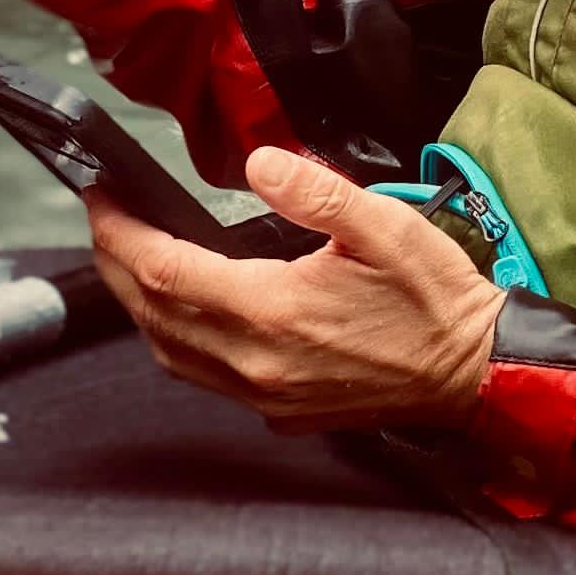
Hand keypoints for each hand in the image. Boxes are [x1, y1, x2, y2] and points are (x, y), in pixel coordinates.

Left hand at [87, 146, 504, 431]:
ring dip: (140, 306)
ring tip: (133, 261)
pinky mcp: (279, 411)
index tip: (103, 199)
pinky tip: (184, 311)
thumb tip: (258, 163)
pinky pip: (201, 377)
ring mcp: (264, 394)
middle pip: (152, 314)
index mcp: (273, 311)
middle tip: (106, 221)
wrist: (473, 371)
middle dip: (117, 264)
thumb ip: (314, 193)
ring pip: (168, 353)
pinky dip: (174, 339)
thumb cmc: (433, 299)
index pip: (164, 271)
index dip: (121, 233)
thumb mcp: (384, 226)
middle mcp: (256, 362)